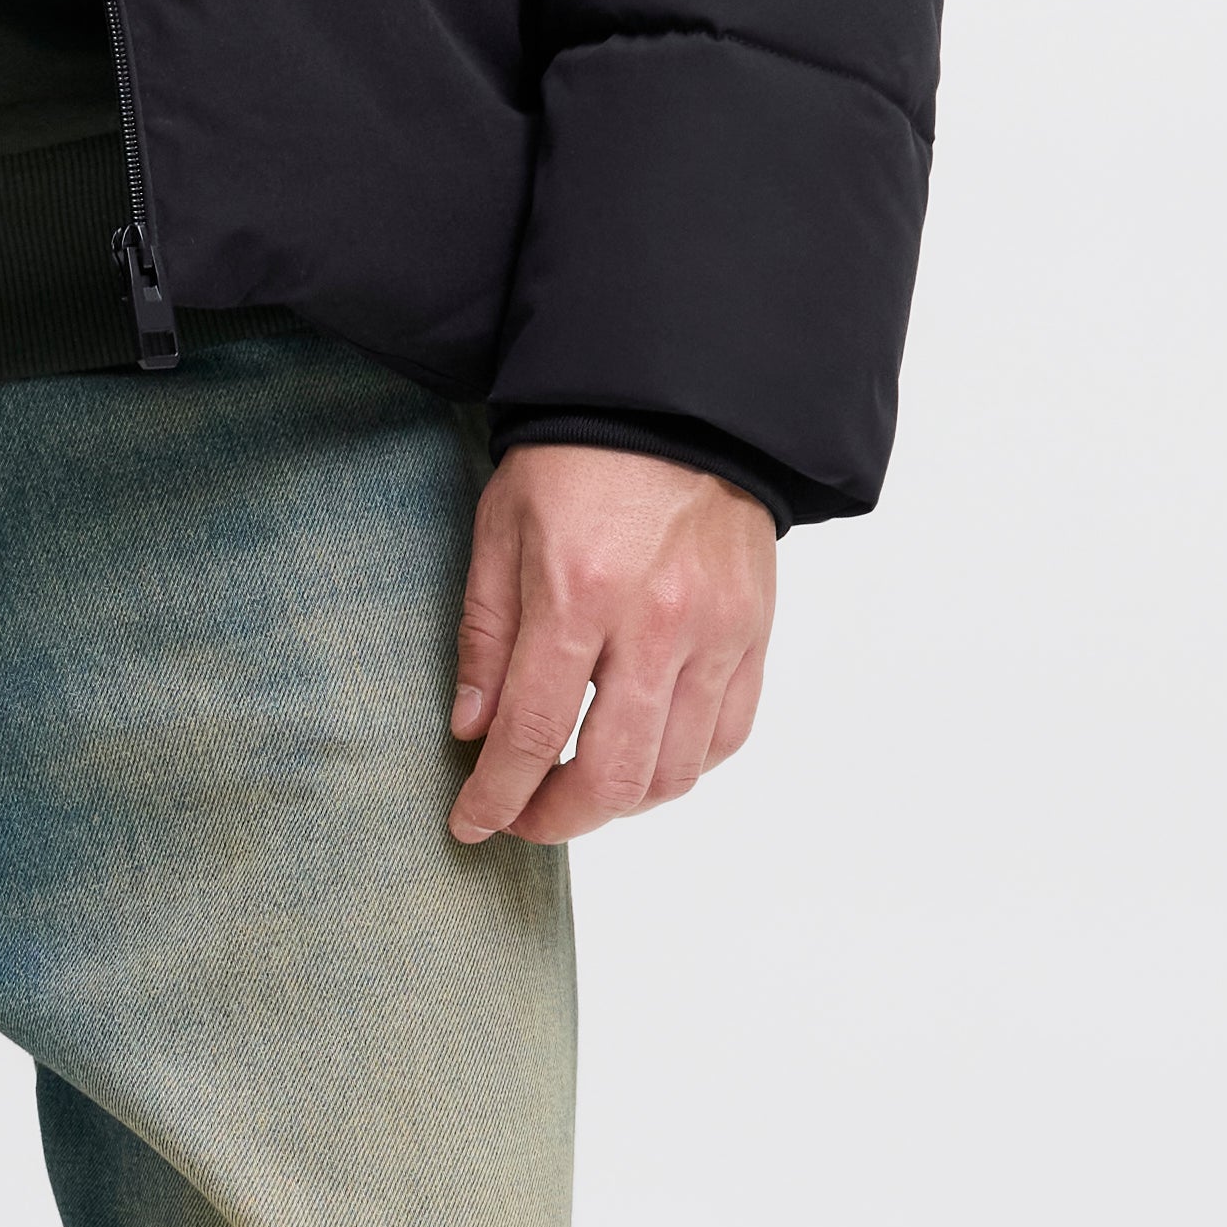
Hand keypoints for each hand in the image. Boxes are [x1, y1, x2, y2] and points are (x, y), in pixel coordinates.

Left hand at [444, 445, 776, 844]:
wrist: (679, 402)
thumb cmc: (577, 459)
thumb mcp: (502, 528)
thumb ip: (486, 636)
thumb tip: (473, 732)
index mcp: (579, 594)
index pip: (534, 734)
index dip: (496, 796)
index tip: (471, 823)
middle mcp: (656, 625)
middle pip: (613, 776)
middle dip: (557, 819)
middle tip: (524, 818)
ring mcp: (717, 633)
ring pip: (675, 772)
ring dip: (620, 802)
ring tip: (580, 787)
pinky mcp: (755, 632)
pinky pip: (727, 736)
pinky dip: (683, 767)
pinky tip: (645, 757)